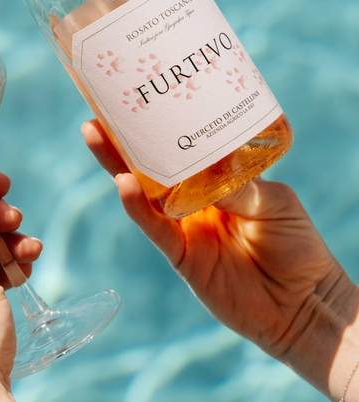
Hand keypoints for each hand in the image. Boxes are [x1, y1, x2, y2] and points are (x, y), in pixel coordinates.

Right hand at [83, 119, 358, 400]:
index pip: (179, 147)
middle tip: (96, 113)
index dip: (156, 127)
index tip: (134, 99)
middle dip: (120, 140)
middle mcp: (192, 200)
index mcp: (214, 179)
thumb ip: (241, 184)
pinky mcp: (181, 256)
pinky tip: (123, 185)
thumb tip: (208, 165)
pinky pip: (154, 228)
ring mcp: (183, 227)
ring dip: (117, 164)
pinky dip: (137, 207)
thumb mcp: (275, 200)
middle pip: (148, 166)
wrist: (305, 303)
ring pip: (142, 192)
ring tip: (96, 135)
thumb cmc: (296, 244)